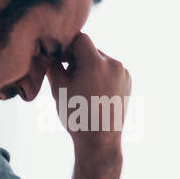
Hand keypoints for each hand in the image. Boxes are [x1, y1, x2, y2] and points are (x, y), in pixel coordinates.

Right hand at [47, 32, 131, 153]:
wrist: (100, 139)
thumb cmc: (77, 116)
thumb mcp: (58, 90)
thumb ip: (53, 67)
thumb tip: (51, 54)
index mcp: (95, 63)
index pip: (80, 39)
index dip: (67, 47)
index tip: (59, 60)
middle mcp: (113, 63)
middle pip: (90, 49)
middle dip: (78, 59)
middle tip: (68, 77)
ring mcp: (123, 72)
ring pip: (100, 59)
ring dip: (89, 67)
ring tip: (82, 88)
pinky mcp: (128, 80)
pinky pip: (110, 70)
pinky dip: (100, 75)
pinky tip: (94, 93)